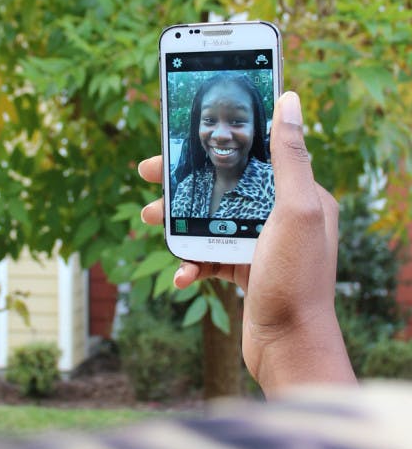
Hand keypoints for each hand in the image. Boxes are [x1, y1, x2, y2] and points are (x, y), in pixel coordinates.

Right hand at [138, 91, 355, 393]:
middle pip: (225, 186)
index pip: (253, 156)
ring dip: (177, 221)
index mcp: (300, 197)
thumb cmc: (297, 281)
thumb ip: (290, 158)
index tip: (178, 139)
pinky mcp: (246, 272)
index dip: (214, 145)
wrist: (290, 348)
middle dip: (183, 184)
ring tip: (149, 221)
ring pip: (211, 221)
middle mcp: (283, 218)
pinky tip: (181, 274)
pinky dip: (191, 262)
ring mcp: (263, 246)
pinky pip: (211, 257)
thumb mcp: (296, 212)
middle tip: (146, 177)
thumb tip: (289, 101)